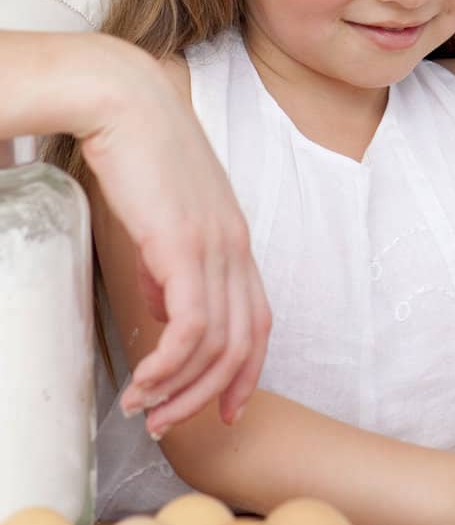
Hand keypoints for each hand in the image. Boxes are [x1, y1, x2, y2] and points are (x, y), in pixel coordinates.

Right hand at [81, 41, 270, 434]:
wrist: (124, 100)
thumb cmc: (139, 149)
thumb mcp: (164, 215)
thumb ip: (169, 260)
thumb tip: (162, 303)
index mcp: (234, 236)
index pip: (259, 318)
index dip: (246, 369)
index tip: (225, 407)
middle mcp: (235, 244)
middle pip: (245, 342)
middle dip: (210, 395)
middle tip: (170, 424)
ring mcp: (214, 245)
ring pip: (218, 343)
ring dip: (180, 388)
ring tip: (144, 409)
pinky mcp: (184, 244)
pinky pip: (190, 326)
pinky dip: (169, 365)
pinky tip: (143, 380)